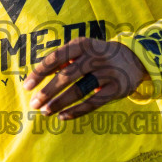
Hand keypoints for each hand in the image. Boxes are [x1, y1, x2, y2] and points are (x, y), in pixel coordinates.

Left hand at [23, 38, 146, 118]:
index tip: (27, 87)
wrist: (134, 58)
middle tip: (34, 104)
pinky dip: (76, 111)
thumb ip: (63, 60)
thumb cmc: (98, 55)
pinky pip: (93, 102)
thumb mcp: (83, 49)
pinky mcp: (116, 88)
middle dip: (48, 92)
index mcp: (82, 44)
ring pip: (79, 91)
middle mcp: (95, 57)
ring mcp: (107, 73)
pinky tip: (63, 116)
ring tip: (45, 112)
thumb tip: (37, 77)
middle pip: (66, 76)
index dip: (40, 73)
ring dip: (59, 103)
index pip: (56, 58)